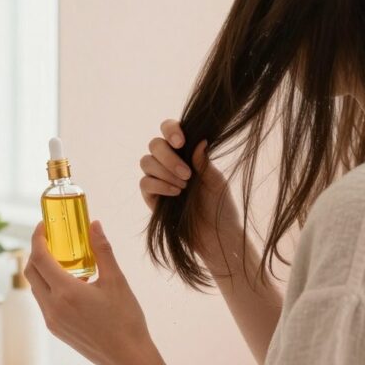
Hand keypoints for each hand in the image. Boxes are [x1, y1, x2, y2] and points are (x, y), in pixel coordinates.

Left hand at [25, 221, 156, 364]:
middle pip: (31, 271)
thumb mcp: (117, 280)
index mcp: (66, 292)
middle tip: (52, 240)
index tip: (44, 226)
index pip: (39, 258)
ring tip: (67, 261)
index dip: (38, 238)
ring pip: (37, 287)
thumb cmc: (125, 320)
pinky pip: (45, 301)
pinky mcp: (56, 329)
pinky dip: (51, 287)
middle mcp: (52, 307)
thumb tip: (94, 225)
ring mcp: (52, 320)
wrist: (127, 358)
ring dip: (44, 270)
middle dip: (37, 252)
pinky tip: (74, 284)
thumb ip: (102, 250)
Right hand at [139, 119, 242, 267]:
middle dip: (168, 157)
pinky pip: (145, 183)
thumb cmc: (219, 206)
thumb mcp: (216, 181)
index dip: (170, 129)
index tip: (181, 142)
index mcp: (185, 152)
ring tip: (184, 187)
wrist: (215, 235)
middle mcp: (168, 161)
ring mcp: (158, 178)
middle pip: (154, 144)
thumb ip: (204, 161)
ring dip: (165, 172)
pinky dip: (159, 186)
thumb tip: (200, 140)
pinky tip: (176, 194)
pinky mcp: (151, 196)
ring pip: (146, 162)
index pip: (169, 129)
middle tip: (188, 174)